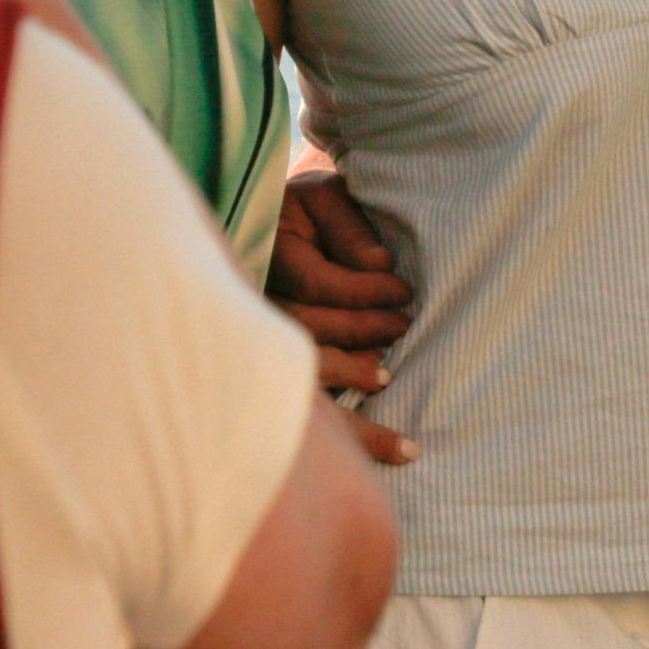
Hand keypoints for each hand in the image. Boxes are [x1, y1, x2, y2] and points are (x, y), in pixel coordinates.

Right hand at [270, 169, 417, 466]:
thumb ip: (349, 228)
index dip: (364, 291)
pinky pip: (297, 402)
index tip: (403, 293)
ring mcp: (246, 334)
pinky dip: (346, 432)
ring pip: (294, 370)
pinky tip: (399, 450)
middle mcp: (249, 296)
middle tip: (403, 325)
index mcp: (266, 252)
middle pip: (305, 328)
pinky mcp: (255, 364)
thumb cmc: (297, 210)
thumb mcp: (321, 198)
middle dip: (360, 330)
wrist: (245, 226)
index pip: (317, 284)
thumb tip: (380, 266)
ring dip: (344, 375)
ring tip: (385, 378)